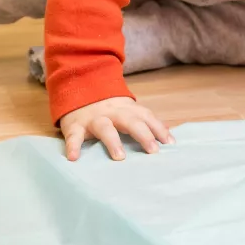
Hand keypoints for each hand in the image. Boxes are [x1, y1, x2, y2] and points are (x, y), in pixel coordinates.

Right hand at [59, 96, 173, 161]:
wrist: (78, 86)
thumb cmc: (108, 108)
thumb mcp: (126, 109)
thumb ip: (143, 121)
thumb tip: (168, 136)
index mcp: (126, 108)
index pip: (145, 116)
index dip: (158, 128)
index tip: (170, 143)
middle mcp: (112, 112)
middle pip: (130, 120)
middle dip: (143, 134)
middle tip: (153, 151)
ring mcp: (94, 118)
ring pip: (104, 126)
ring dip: (113, 141)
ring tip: (120, 157)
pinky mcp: (75, 125)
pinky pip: (74, 136)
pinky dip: (73, 146)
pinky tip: (73, 157)